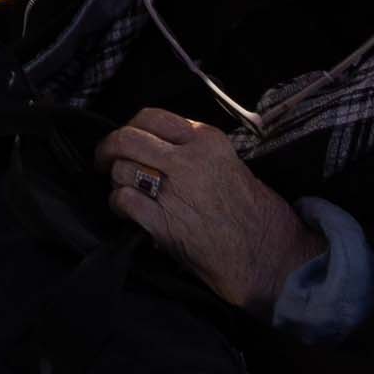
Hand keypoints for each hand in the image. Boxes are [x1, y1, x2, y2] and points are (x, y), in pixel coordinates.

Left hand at [96, 110, 322, 309]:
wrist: (270, 256)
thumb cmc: (255, 213)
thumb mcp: (229, 163)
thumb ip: (192, 151)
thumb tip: (153, 149)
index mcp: (205, 139)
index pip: (151, 117)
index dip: (129, 127)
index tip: (123, 139)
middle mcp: (187, 159)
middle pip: (127, 138)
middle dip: (108, 149)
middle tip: (103, 161)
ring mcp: (174, 190)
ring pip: (121, 169)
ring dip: (116, 181)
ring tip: (123, 192)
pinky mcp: (164, 222)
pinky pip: (124, 201)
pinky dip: (119, 205)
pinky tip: (126, 212)